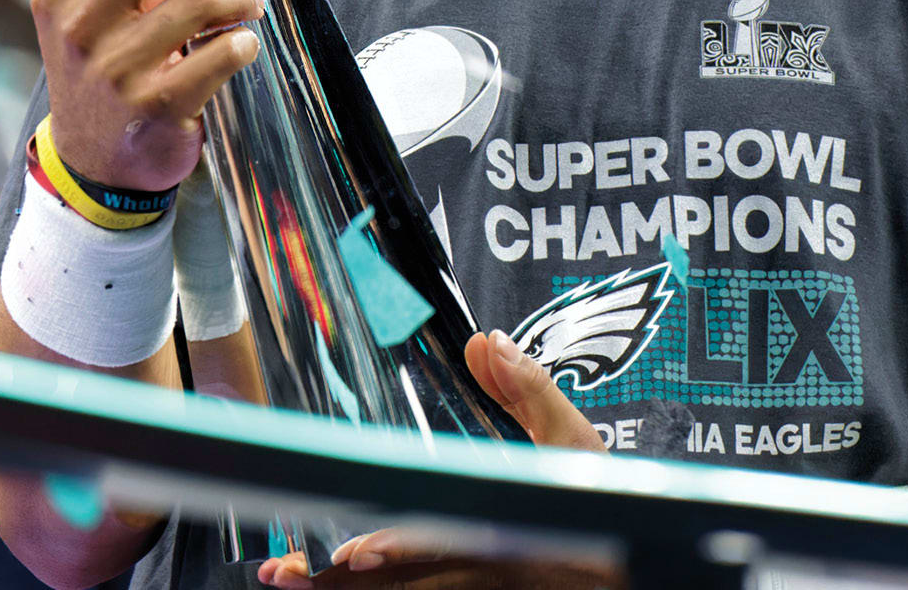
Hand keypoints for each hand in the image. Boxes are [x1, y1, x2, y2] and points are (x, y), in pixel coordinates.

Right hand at [30, 0, 263, 189]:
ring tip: (242, 9)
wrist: (95, 166)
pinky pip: (221, 53)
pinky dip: (243, 42)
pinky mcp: (155, 107)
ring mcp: (116, 70)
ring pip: (199, 0)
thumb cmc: (105, 72)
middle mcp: (81, 29)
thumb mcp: (92, 14)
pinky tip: (240, 46)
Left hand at [258, 331, 616, 588]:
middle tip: (281, 575)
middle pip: (407, 588)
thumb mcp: (578, 446)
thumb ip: (531, 393)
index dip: (401, 550)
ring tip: (285, 581)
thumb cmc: (602, 503)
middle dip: (340, 586)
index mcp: (510, 530)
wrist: (626, 567)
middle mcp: (486, 569)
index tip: (352, 550)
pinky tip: (329, 581)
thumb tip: (484, 343)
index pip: (449, 545)